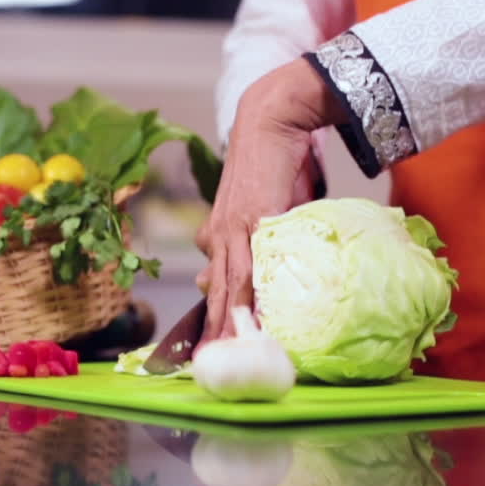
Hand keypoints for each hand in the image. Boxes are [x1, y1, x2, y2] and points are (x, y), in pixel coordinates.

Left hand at [195, 59, 344, 344]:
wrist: (273, 120)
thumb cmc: (277, 164)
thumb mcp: (269, 207)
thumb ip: (265, 238)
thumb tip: (270, 264)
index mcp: (220, 233)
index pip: (215, 284)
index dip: (210, 317)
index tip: (207, 348)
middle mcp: (219, 234)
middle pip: (214, 293)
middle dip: (211, 331)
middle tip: (207, 365)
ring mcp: (233, 228)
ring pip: (226, 285)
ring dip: (224, 322)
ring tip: (222, 353)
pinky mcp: (251, 220)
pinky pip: (249, 266)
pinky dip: (246, 296)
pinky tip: (246, 319)